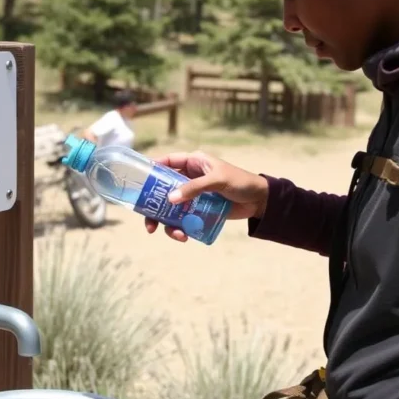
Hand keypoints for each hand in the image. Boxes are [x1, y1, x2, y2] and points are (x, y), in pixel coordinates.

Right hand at [144, 151, 268, 242]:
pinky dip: (180, 228)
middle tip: (149, 224)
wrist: (259, 201)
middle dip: (153, 207)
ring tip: (175, 235)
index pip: (168, 162)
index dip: (152, 169)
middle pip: (163, 190)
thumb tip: (170, 199)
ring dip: (167, 223)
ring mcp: (193, 196)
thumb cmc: (240, 182)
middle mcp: (189, 178)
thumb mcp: (217, 181)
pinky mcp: (199, 210)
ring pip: (171, 208)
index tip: (138, 182)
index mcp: (193, 163)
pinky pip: (183, 219)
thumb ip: (195, 188)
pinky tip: (184, 236)